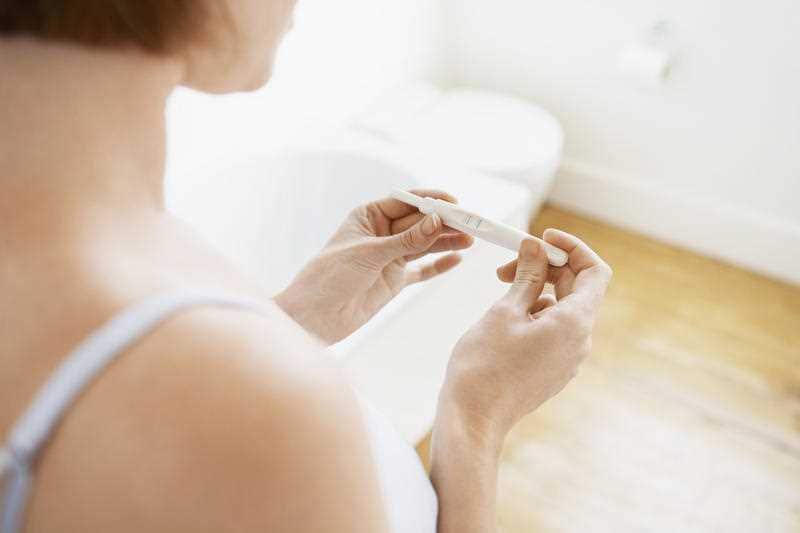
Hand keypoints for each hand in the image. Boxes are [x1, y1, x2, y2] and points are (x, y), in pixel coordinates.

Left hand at [274, 190, 473, 343]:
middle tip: (471, 223)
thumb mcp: (370, 253)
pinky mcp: (394, 280)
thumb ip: (406, 240)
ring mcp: (389, 257)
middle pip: (419, 223)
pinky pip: (421, 270)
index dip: (430, 201)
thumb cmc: (329, 276)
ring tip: (470, 240)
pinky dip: (439, 265)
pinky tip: (458, 260)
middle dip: (444, 222)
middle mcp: (381, 234)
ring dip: (446, 242)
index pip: (405, 202)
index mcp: (368, 216)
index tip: (454, 203)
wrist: (314, 318)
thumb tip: (437, 220)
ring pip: (424, 245)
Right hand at [437, 229, 611, 441]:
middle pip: (577, 289)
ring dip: (537, 290)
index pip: (595, 272)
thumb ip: (527, 276)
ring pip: (562, 309)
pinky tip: (506, 316)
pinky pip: (554, 330)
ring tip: (502, 289)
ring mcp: (567, 358)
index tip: (543, 238)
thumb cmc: (484, 366)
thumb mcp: (505, 311)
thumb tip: (536, 248)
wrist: (473, 418)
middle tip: (510, 262)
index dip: (572, 249)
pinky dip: (535, 312)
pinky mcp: (552, 369)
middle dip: (546, 268)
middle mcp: (579, 342)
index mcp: (574, 324)